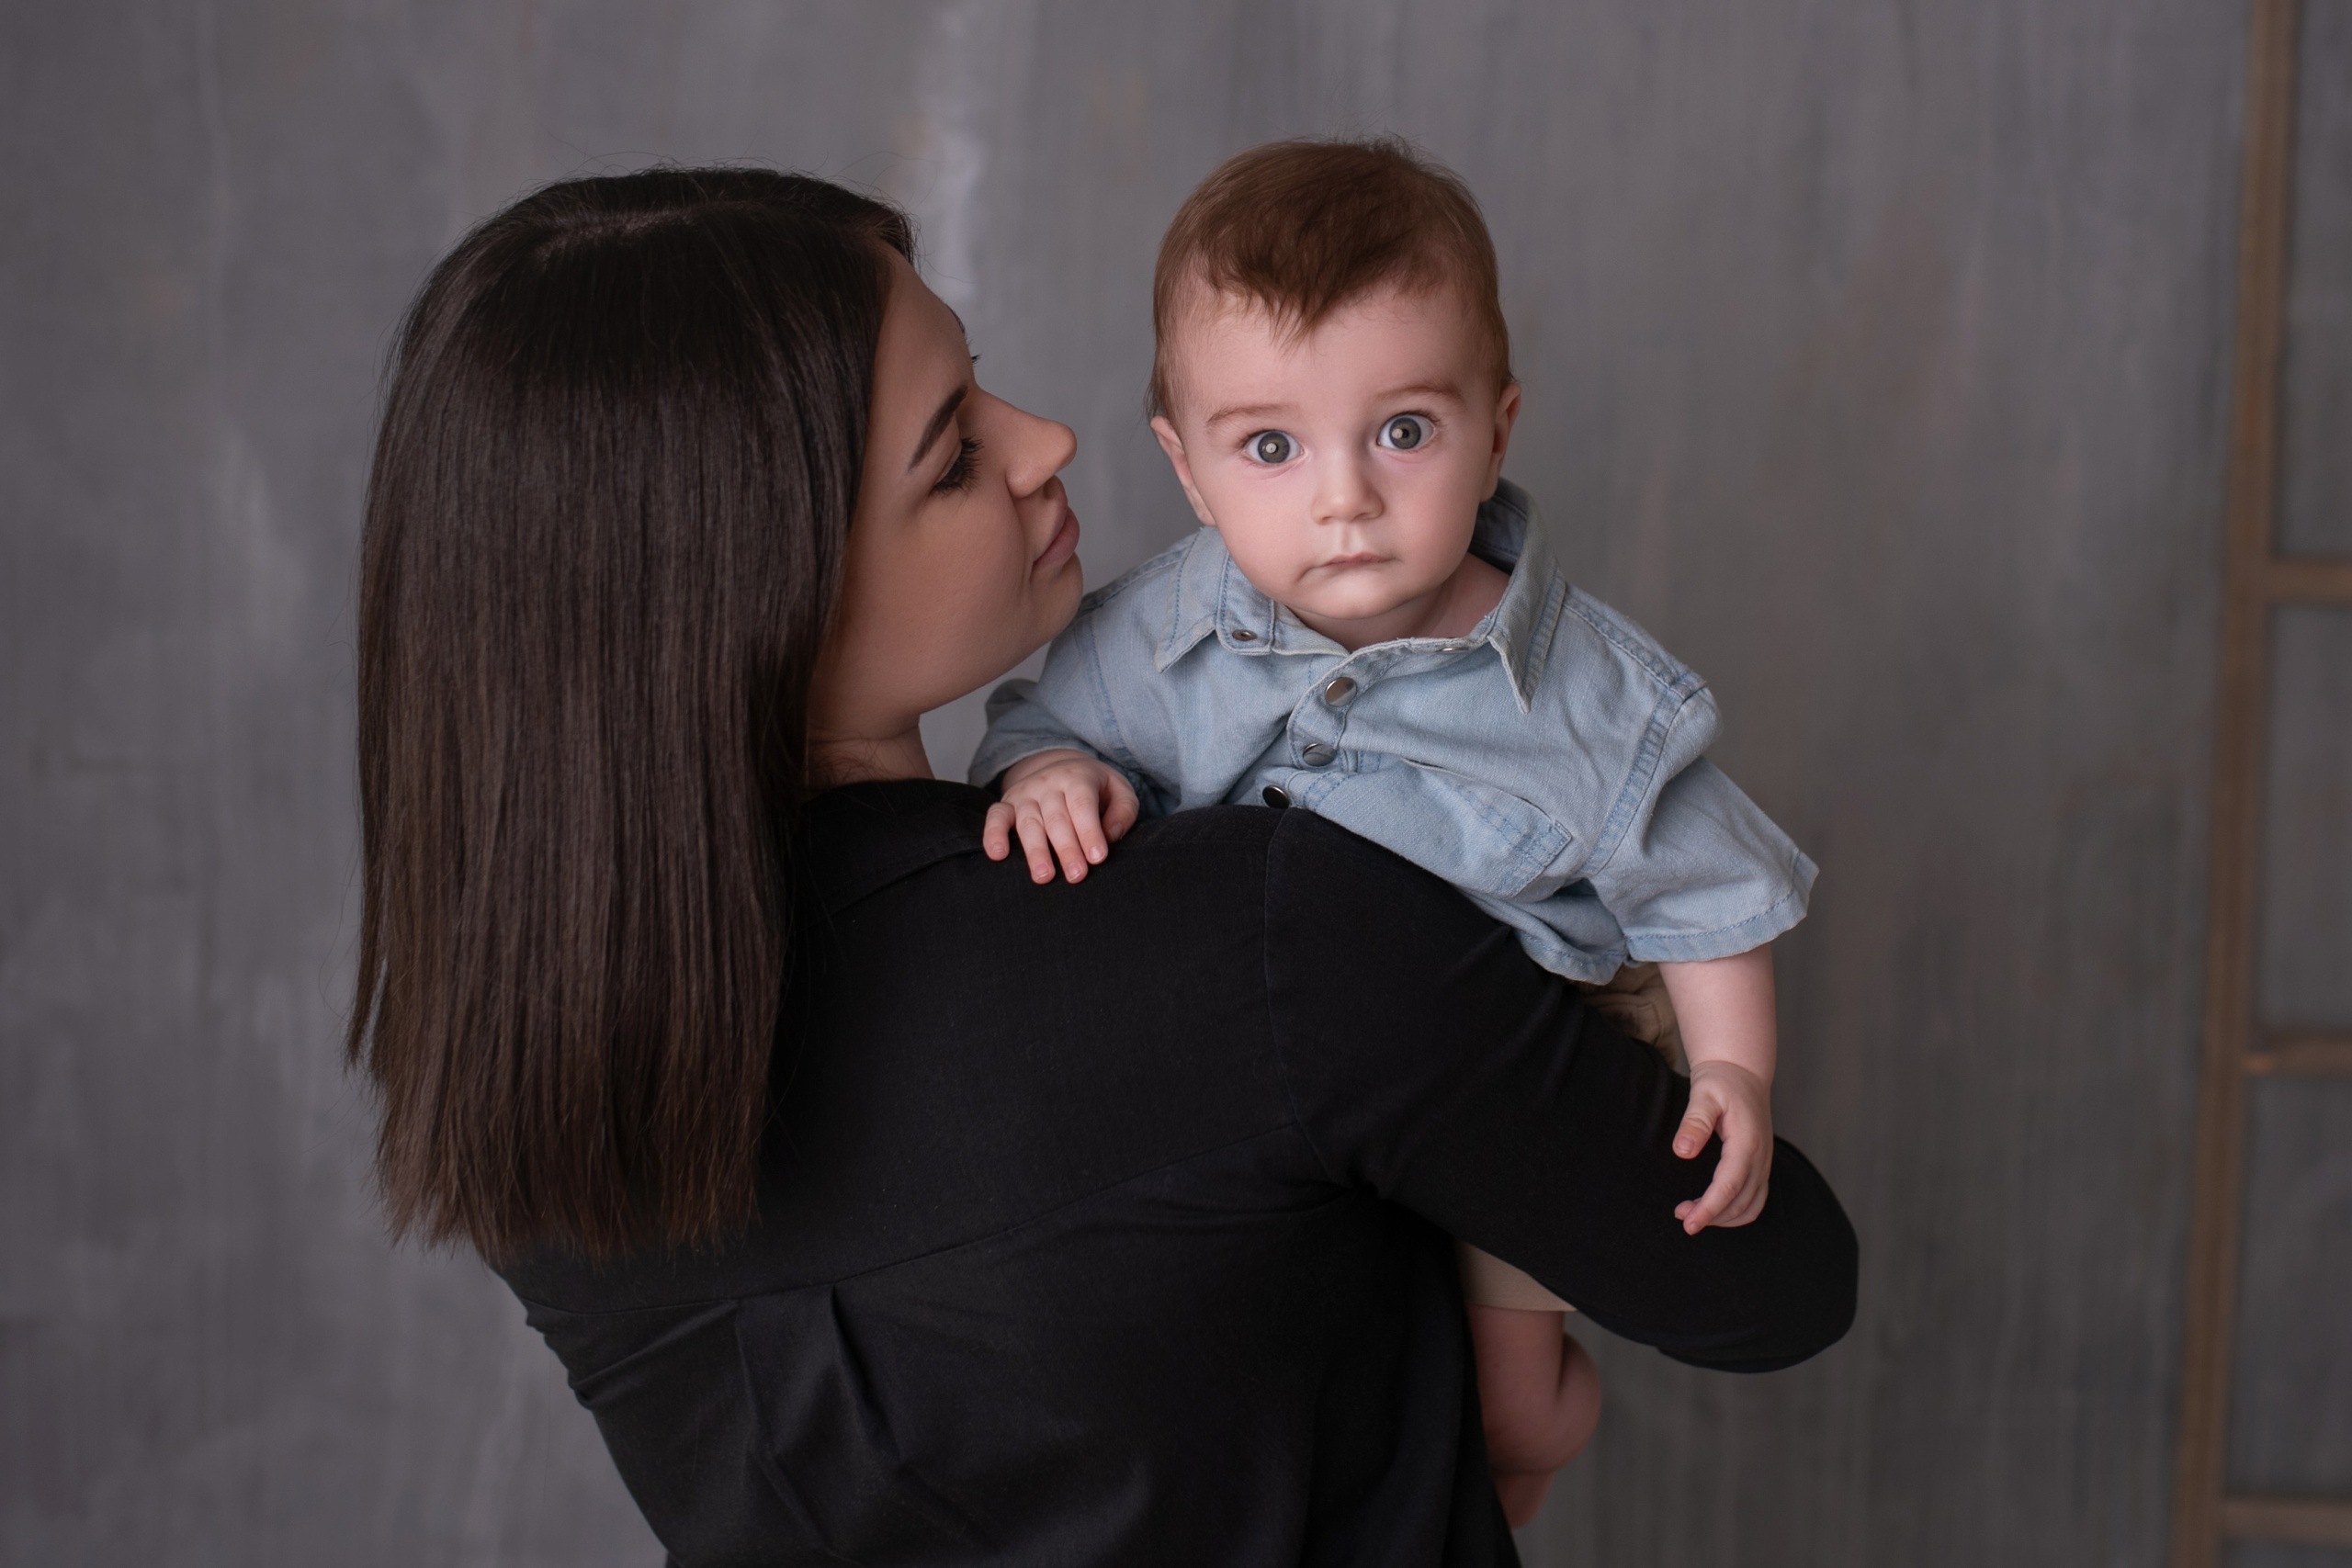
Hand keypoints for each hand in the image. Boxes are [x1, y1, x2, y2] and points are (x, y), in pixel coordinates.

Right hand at [983, 749, 1138, 883]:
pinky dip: (992, 834)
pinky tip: (997, 855)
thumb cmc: (1096, 788)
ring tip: (1044, 877)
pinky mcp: (1007, 804)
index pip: (1082, 804)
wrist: (1060, 766)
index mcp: (1077, 778)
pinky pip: (995, 816)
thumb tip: (1110, 835)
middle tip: (1077, 876)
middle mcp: (1048, 783)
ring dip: (1035, 850)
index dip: (1089, 831)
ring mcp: (1025, 794)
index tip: (1098, 858)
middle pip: (1056, 818)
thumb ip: (1123, 811)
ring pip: (1028, 822)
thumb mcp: (1119, 790)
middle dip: (1067, 848)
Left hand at [1672, 1059, 1772, 1232]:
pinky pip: (1754, 1200)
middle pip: (1739, 1202)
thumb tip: (1683, 1152)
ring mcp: (1763, 1163)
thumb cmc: (1720, 1081)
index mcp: (1747, 1142)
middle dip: (1711, 1216)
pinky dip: (1735, 1213)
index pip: (1729, 1186)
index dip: (1709, 1209)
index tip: (1688, 1223)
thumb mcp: (1703, 1093)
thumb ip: (1695, 1122)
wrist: (1742, 1073)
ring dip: (1723, 1218)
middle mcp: (1760, 1157)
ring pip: (1750, 1207)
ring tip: (1691, 1214)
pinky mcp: (1760, 1165)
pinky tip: (1712, 1210)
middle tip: (1680, 1215)